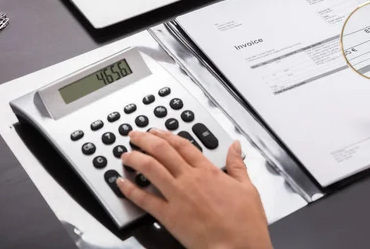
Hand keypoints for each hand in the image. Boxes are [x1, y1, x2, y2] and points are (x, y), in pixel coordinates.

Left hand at [117, 130, 271, 248]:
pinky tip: (121, 183)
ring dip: (135, 158)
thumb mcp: (247, 187)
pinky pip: (144, 199)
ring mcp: (177, 196)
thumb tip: (235, 146)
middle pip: (162, 151)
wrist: (238, 246)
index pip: (183, 145)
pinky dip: (130, 190)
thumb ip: (237, 164)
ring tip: (126, 154)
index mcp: (209, 171)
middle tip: (135, 135)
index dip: (167, 135)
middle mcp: (190, 179)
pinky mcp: (168, 216)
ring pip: (150, 169)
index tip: (157, 131)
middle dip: (145, 140)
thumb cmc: (244, 222)